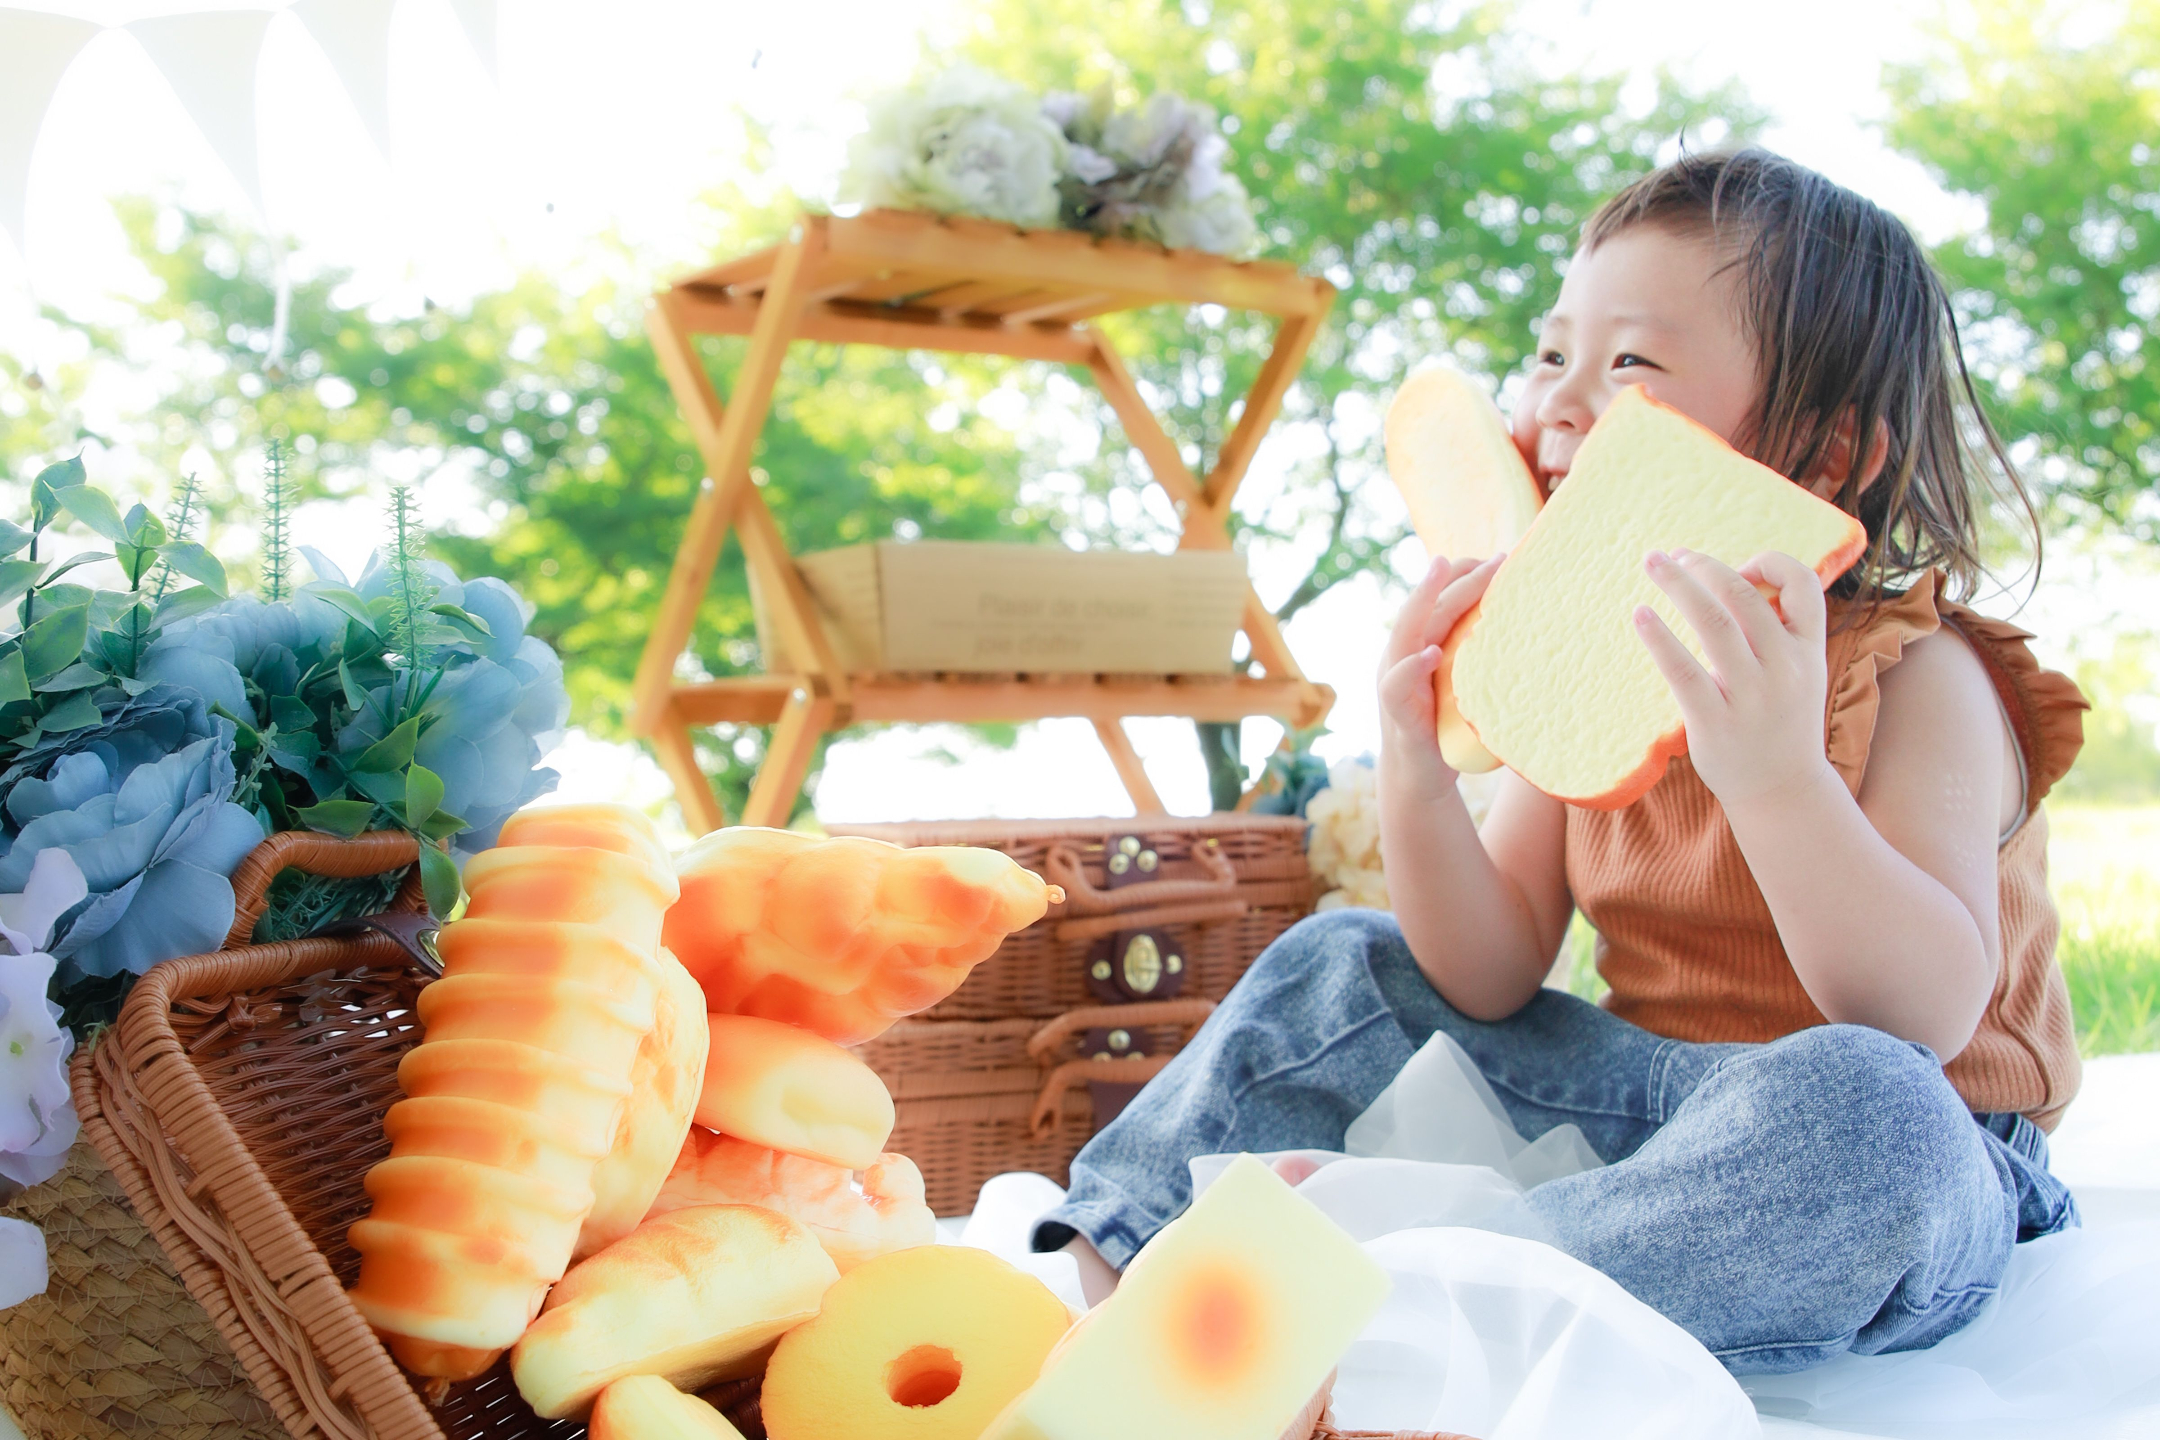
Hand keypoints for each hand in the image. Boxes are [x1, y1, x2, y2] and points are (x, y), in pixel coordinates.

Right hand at [1378, 554, 1501, 782]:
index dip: (1463, 574)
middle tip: (1495, 558)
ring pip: (1405, 630)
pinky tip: (1432, 653)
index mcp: (1421, 645)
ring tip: (1443, 568)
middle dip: (1456, 576)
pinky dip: (1412, 666)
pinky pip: (1398, 684)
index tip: (1500, 557)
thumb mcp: (1468, 683)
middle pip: (1426, 605)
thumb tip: (1540, 633)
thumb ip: (1484, 655)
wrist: (1422, 778)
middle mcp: (1402, 655)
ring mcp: (1395, 681)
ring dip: (1423, 597)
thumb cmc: (1448, 727)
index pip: (1438, 598)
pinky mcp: (1398, 712)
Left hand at [1634, 549, 1835, 808]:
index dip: (1769, 563)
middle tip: (1673, 555)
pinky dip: (1659, 636)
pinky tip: (1640, 614)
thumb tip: (1730, 580)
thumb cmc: (1780, 722)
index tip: (1738, 568)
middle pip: (1742, 596)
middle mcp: (1784, 668)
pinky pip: (1682, 670)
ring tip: (1652, 562)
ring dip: (1678, 584)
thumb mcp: (1801, 673)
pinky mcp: (1716, 722)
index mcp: (1809, 650)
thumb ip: (1780, 632)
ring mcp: (1751, 696)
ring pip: (1712, 622)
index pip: (1804, 584)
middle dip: (1704, 566)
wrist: (1782, 791)